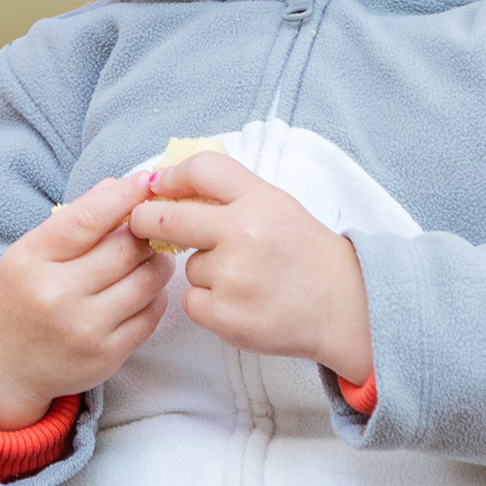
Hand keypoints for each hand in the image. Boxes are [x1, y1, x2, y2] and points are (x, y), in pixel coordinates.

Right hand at [0, 171, 166, 423]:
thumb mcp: (31, 253)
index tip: (145, 180)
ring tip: (150, 256)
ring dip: (158, 262)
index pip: (87, 219)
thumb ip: (74, 218)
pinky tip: (143, 289)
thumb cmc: (20, 299)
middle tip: (153, 225)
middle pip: (126, 249)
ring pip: (147, 281)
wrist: (2, 367)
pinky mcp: (107, 356)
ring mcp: (84, 329)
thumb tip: (118, 184)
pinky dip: (155, 296)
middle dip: (147, 231)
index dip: (123, 196)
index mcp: (31, 261)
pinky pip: (151, 315)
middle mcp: (57, 296)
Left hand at [130, 152, 372, 386]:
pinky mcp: (226, 315)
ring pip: (188, 267)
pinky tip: (241, 302)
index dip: (170, 176)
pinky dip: (208, 303)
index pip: (201, 170)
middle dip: (146, 221)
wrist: (343, 306)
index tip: (156, 184)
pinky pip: (192, 301)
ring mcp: (234, 277)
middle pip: (168, 219)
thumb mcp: (277, 206)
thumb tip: (169, 186)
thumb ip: (230, 194)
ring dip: (204, 272)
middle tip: (143, 224)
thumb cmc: (306, 254)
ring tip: (244, 278)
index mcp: (260, 200)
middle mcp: (244, 234)